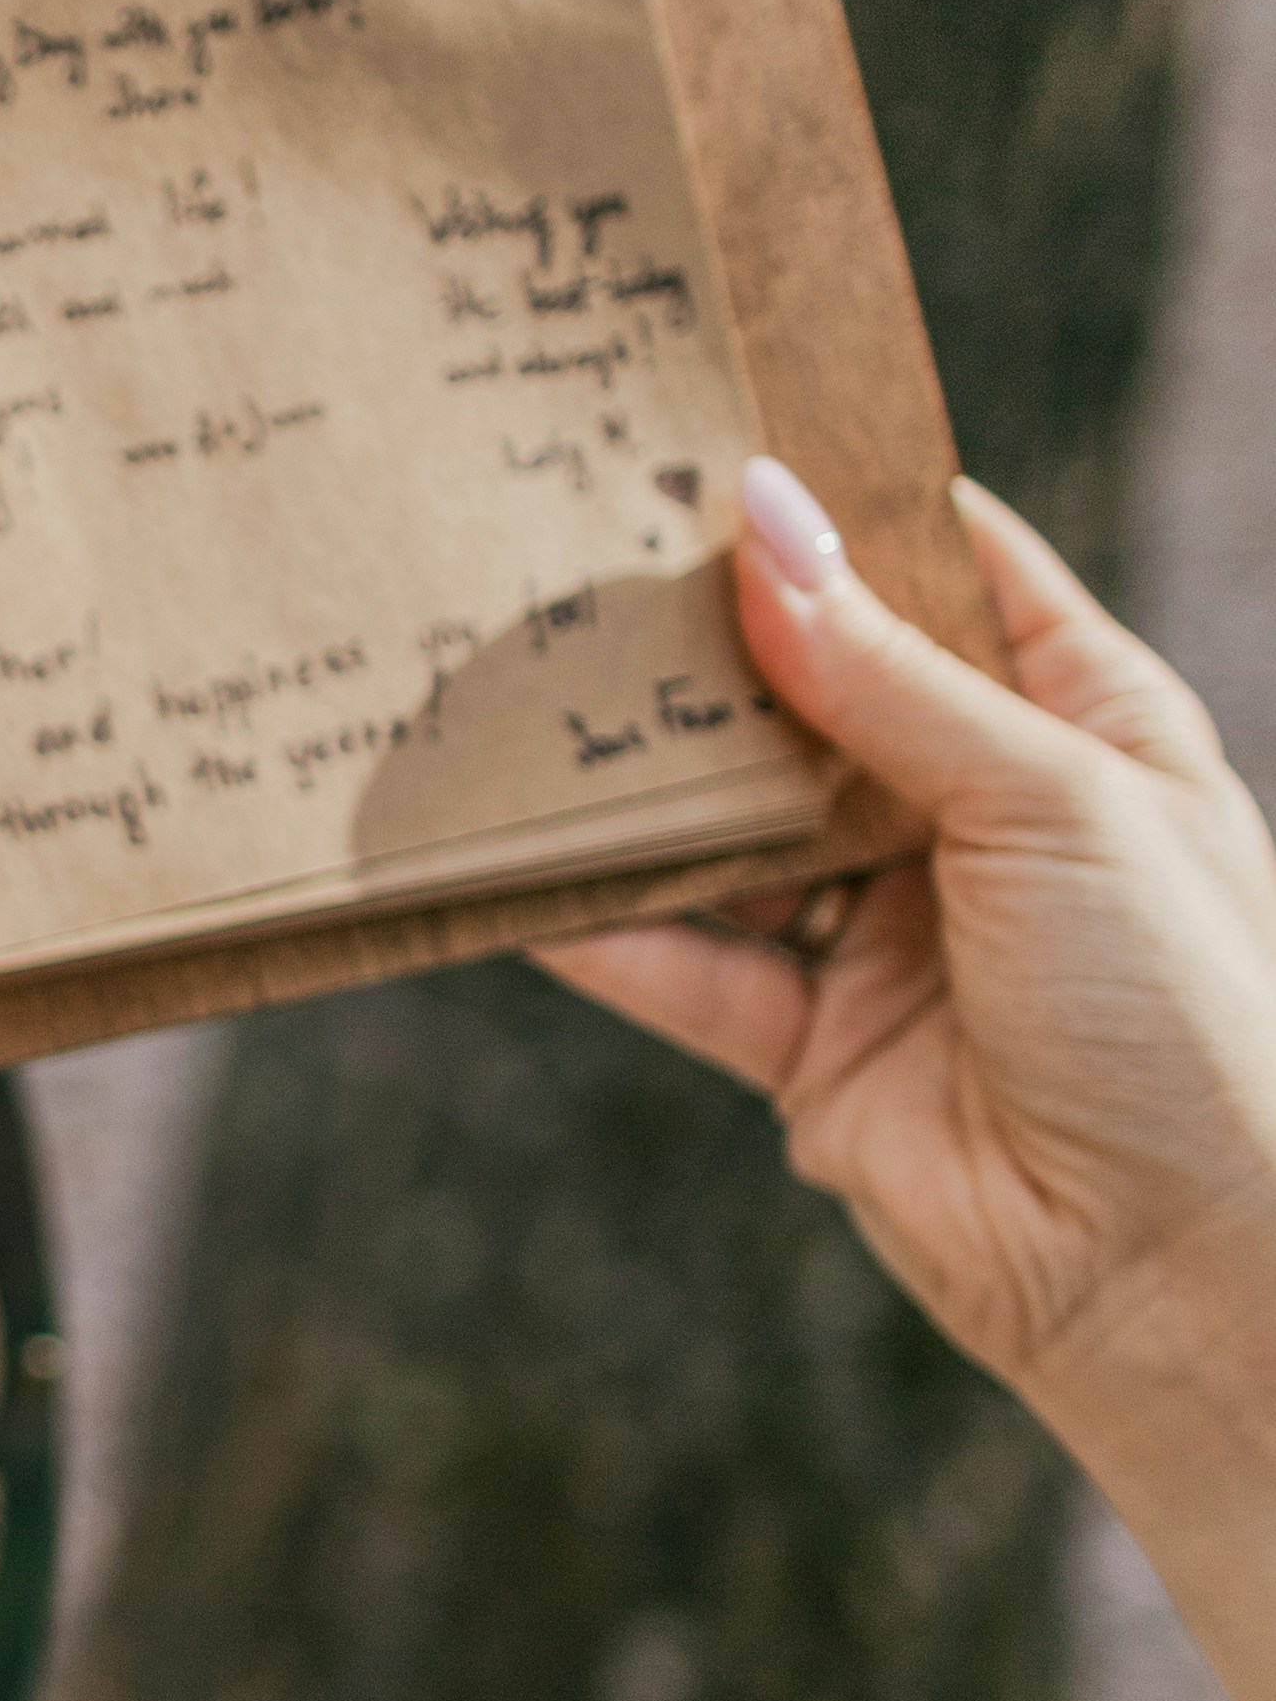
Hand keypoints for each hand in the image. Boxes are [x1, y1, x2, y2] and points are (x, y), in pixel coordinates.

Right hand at [543, 463, 1275, 1484]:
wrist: (1186, 1270)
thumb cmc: (1188, 1008)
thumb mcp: (1052, 799)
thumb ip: (890, 674)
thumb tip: (764, 519)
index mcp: (1086, 730)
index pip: (955, 577)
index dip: (850, 507)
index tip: (722, 431)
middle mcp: (982, 821)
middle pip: (819, 696)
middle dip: (712, 635)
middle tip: (578, 545)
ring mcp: (891, 937)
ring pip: (736, 831)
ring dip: (642, 777)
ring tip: (523, 686)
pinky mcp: (814, 1051)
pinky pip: (685, 968)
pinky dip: (600, 924)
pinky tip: (512, 863)